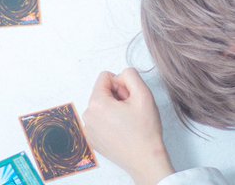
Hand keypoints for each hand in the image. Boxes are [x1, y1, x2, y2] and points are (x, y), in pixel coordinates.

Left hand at [84, 69, 174, 184]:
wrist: (146, 160)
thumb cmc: (145, 131)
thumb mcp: (143, 94)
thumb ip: (130, 75)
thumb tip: (121, 75)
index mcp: (97, 103)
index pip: (105, 77)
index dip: (121, 84)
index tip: (129, 99)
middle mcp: (88, 115)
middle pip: (103, 91)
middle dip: (117, 97)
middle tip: (130, 111)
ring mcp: (88, 129)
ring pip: (102, 105)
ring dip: (114, 109)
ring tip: (127, 122)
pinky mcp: (92, 139)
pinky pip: (100, 119)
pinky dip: (110, 121)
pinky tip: (122, 131)